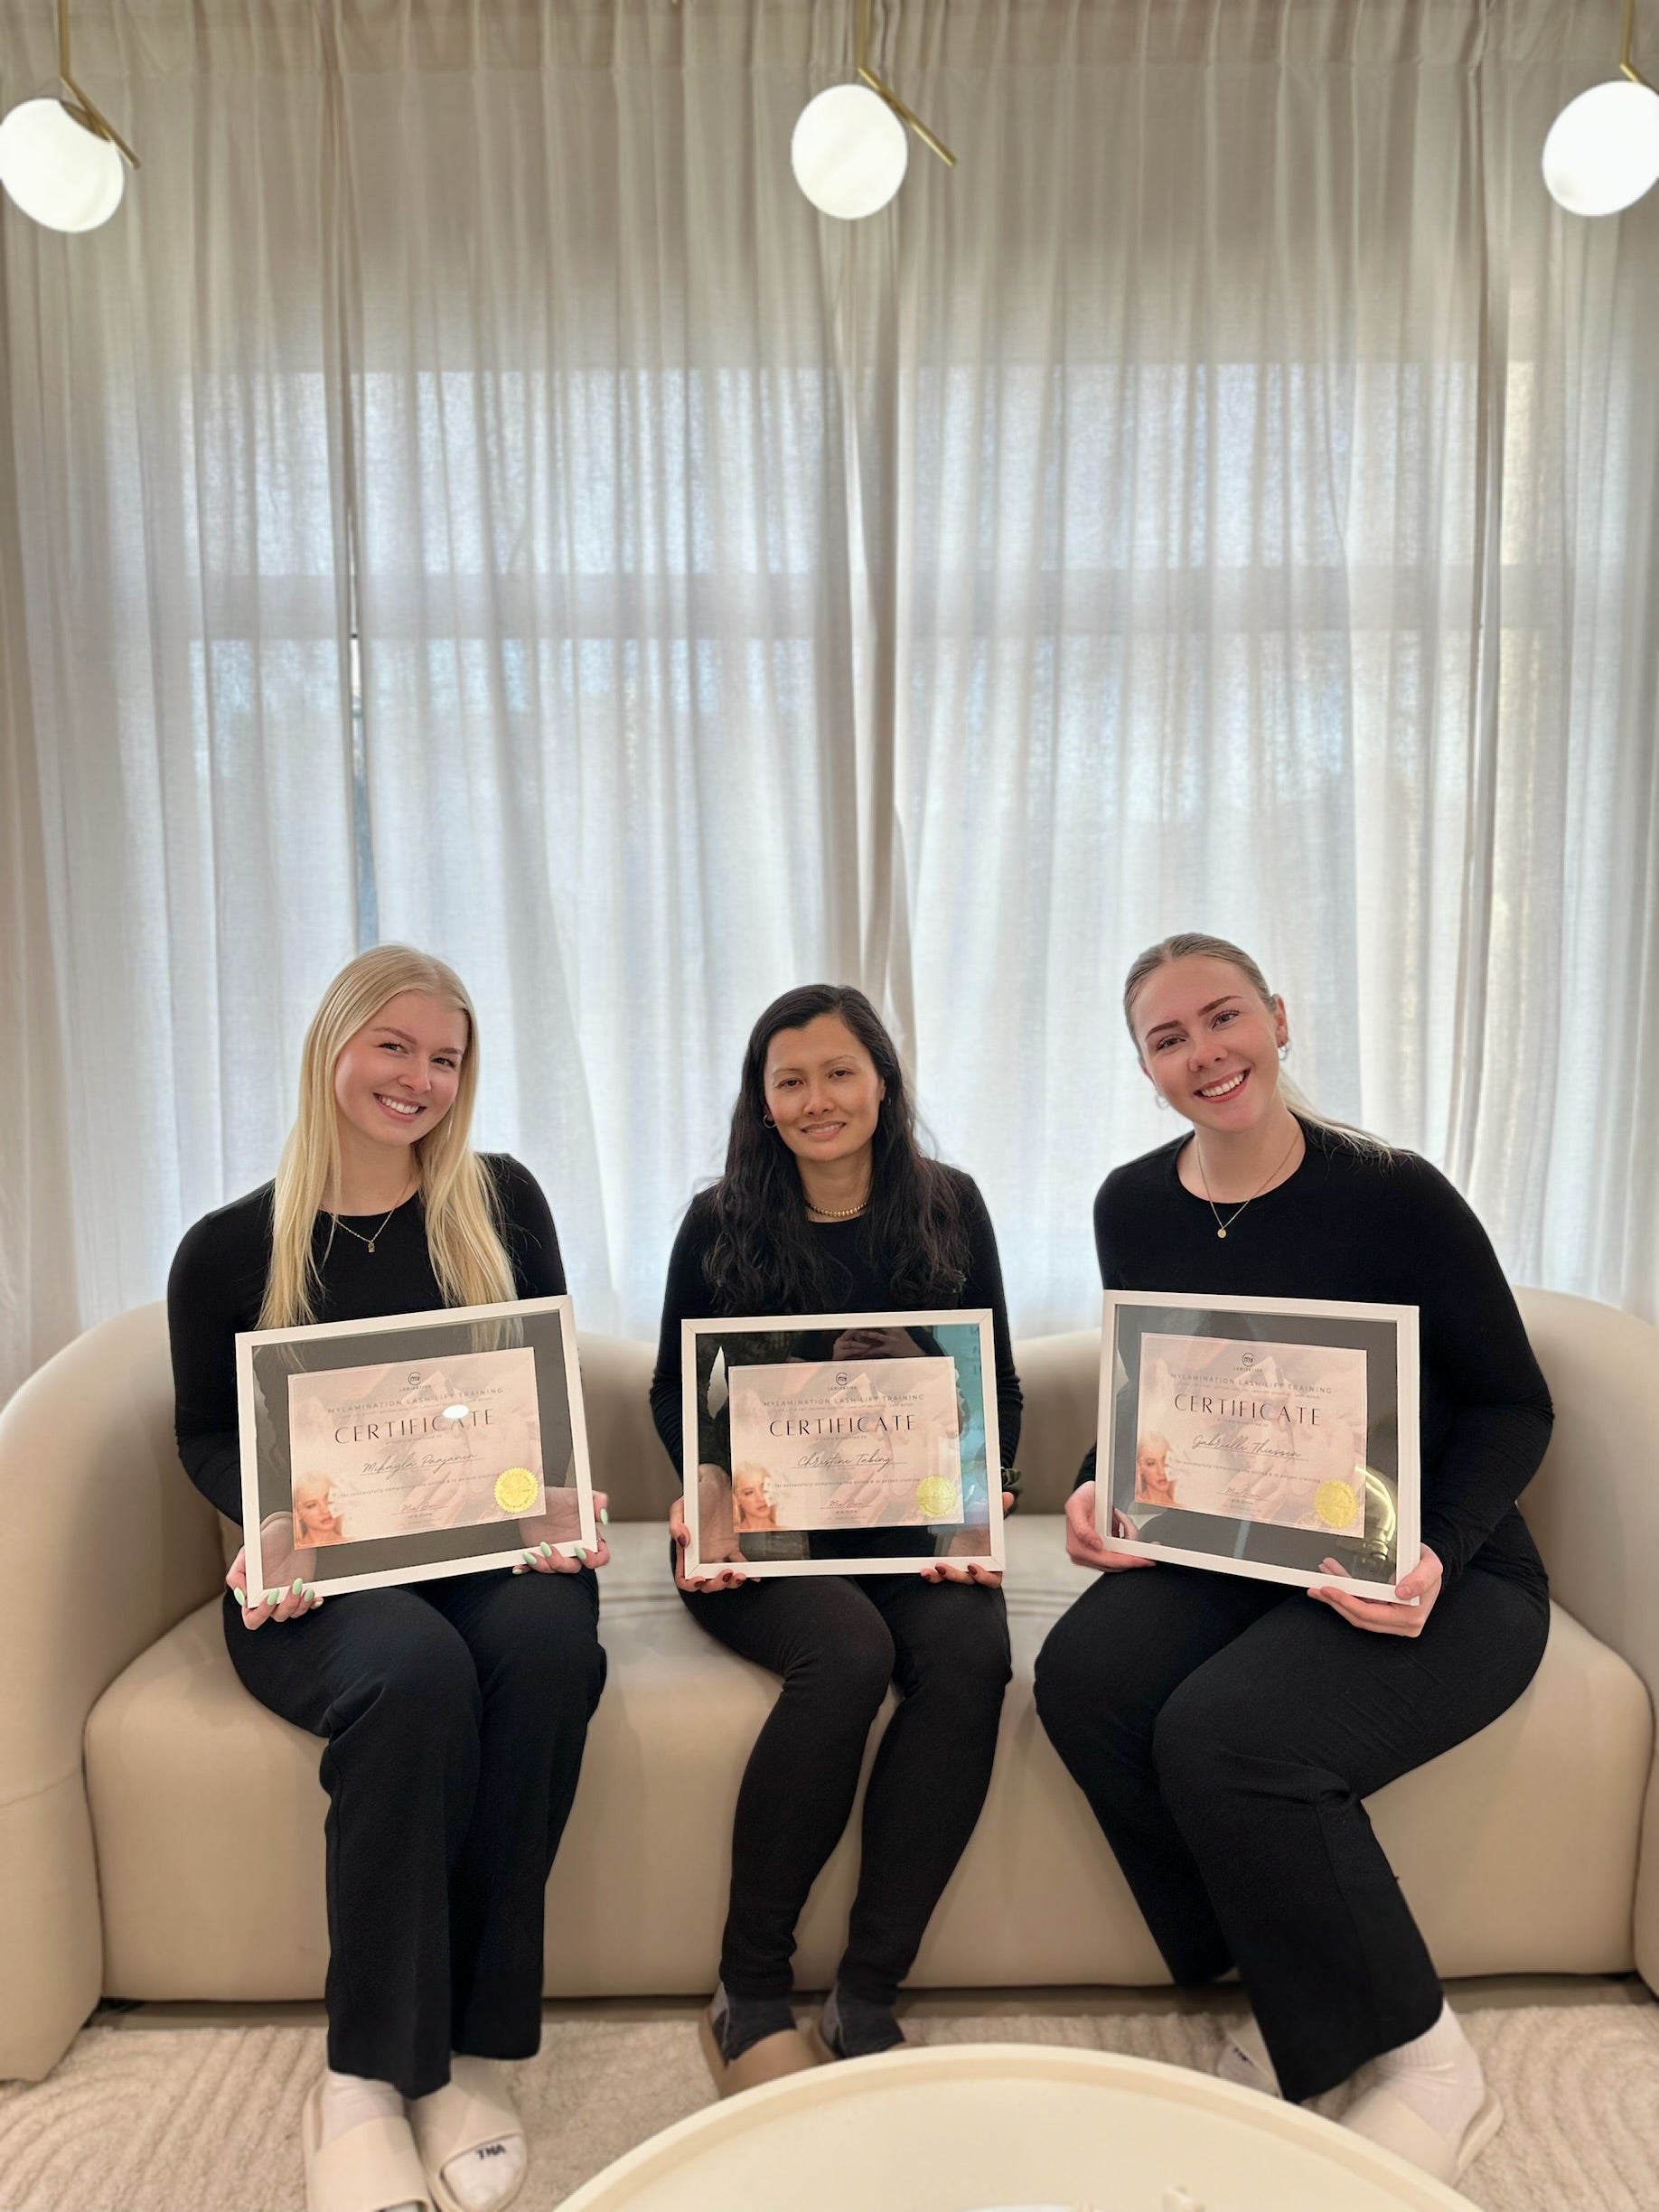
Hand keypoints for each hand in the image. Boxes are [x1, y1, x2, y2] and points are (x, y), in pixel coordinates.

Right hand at [227, 1545, 321, 1628]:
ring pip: (293, 1613)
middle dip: (286, 1607)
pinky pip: (308, 1605)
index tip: (271, 1596)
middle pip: (277, 1617)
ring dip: (300, 1604)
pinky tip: (315, 1595)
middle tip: (292, 1588)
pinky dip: (313, 1603)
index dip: (261, 1613)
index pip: (252, 1618)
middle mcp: (270, 1599)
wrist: (286, 1531)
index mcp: (252, 1595)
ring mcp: (287, 1596)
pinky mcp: (302, 1591)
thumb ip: (237, 1575)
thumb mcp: (246, 1554)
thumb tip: (242, 1595)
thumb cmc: (264, 1542)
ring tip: (305, 1587)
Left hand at [513, 1491, 610, 1574]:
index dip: (595, 1559)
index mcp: (588, 1537)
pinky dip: (526, 1568)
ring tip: (533, 1552)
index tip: (582, 1550)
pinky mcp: (538, 1555)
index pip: (601, 1556)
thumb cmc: (559, 1498)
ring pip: (554, 1570)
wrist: (535, 1498)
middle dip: (562, 1563)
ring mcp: (556, 1553)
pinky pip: (533, 1569)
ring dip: (543, 1565)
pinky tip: (520, 1565)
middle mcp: (573, 1548)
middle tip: (549, 1548)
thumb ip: (597, 1500)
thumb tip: (604, 1516)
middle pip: (574, 1567)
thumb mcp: (578, 1495)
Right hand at [670, 1495, 746, 1591]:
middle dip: (716, 1584)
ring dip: (732, 1581)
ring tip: (740, 1573)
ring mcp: (718, 1553)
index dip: (690, 1584)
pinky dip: (749, 1570)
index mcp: (686, 1551)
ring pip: (724, 1576)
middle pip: (706, 1583)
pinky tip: (755, 1574)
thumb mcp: (680, 1507)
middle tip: (726, 1574)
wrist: (714, 1483)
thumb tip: (684, 1542)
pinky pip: (741, 1562)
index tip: (700, 1579)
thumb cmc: (695, 1495)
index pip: (684, 1578)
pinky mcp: (732, 1546)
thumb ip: (676, 1525)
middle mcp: (702, 1556)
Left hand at [919, 1489, 1015, 1584]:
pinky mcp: (947, 1570)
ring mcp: (961, 1571)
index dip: (983, 1576)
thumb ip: (998, 1508)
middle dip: (956, 1575)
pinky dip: (933, 1575)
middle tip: (944, 1567)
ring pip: (953, 1579)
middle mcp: (976, 1571)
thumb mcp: (989, 1519)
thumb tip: (1006, 1497)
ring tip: (932, 1568)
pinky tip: (925, 1570)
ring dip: (942, 1576)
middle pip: (968, 1579)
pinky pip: (940, 1577)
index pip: (992, 1578)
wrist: (968, 1533)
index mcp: (992, 1563)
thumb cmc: (981, 1532)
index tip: (972, 1567)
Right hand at [1065, 1483, 1156, 1573]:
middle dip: (1131, 1550)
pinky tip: (1124, 1527)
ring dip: (1128, 1541)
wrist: (1087, 1493)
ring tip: (1126, 1522)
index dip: (1127, 1561)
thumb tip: (1095, 1545)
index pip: (1107, 1561)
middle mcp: (1085, 1554)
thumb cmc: (1082, 1498)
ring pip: (1120, 1558)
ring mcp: (1094, 1553)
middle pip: (1116, 1563)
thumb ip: (1082, 1529)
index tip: (1143, 1560)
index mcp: (1078, 1549)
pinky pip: (1120, 1552)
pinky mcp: (1102, 1550)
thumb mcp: (1076, 1506)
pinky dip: (1126, 1540)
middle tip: (1146, 1541)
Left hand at [1308, 1545, 1442, 1636]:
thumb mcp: (1431, 1567)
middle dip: (1336, 1602)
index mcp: (1410, 1618)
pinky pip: (1360, 1605)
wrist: (1430, 1565)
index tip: (1329, 1589)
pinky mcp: (1383, 1613)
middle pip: (1360, 1618)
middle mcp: (1400, 1624)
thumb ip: (1419, 1579)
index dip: (1347, 1603)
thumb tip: (1401, 1593)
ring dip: (1337, 1598)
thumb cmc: (1429, 1566)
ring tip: (1320, 1581)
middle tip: (1317, 1588)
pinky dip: (1345, 1594)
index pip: (1371, 1615)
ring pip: (1357, 1613)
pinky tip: (1332, 1581)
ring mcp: (1391, 1620)